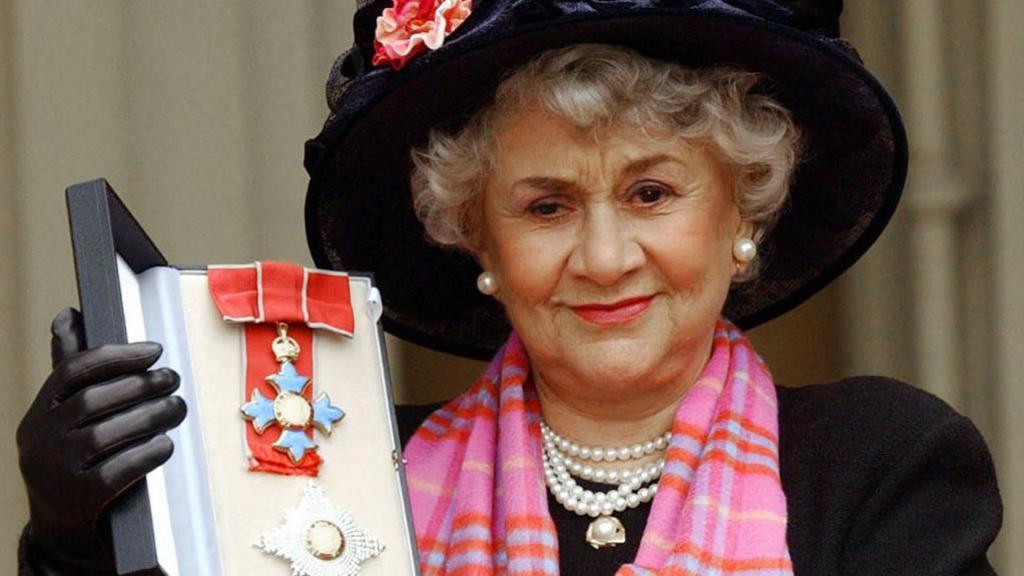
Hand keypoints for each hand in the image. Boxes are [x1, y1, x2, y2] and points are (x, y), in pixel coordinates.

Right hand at [17, 307, 186, 571]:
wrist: (61, 527)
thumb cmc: (72, 456)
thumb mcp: (64, 413)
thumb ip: (72, 367)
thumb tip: (70, 313)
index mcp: (38, 412)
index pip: (73, 371)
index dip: (117, 356)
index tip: (154, 350)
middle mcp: (40, 440)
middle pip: (93, 402)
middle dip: (140, 385)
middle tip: (173, 379)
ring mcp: (55, 472)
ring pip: (105, 435)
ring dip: (150, 416)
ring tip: (177, 407)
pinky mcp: (77, 501)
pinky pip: (115, 471)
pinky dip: (146, 453)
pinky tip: (166, 444)